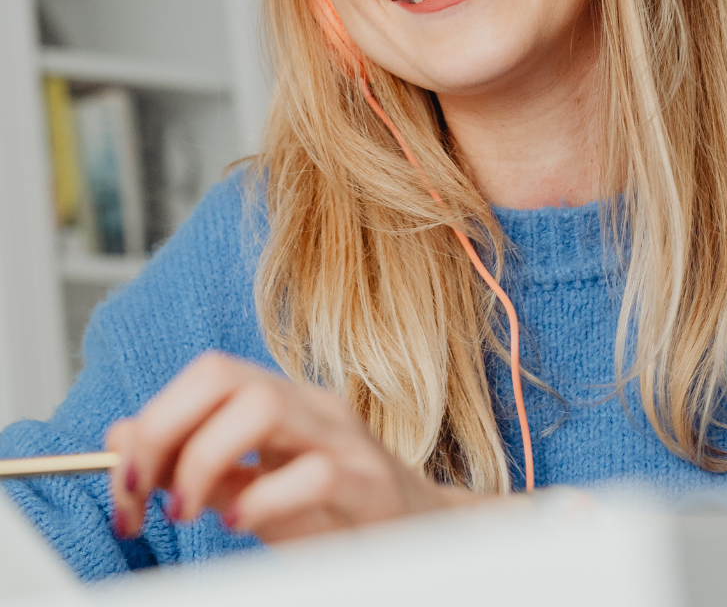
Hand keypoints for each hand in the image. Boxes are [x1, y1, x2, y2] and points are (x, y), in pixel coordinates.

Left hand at [106, 351, 470, 542]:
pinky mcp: (370, 485)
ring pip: (262, 407)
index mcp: (283, 401)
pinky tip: (242, 524)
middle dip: (164, 430)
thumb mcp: (253, 486)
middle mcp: (311, 406)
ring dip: (203, 461)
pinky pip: (312, 473)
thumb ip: (196, 461)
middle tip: (143, 495)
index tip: (125, 486)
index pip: (207, 374)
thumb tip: (121, 436)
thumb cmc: (335, 513)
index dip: (152, 422)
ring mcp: (345, 439)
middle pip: (223, 375)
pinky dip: (260, 501)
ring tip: (193, 512)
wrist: (424, 534)